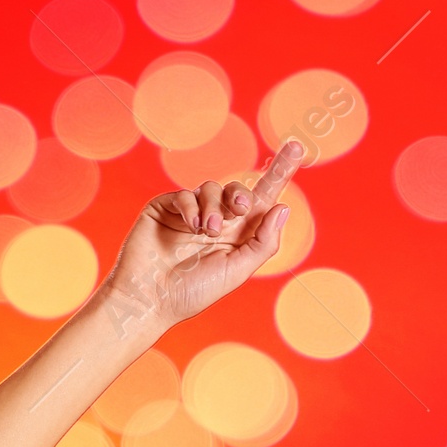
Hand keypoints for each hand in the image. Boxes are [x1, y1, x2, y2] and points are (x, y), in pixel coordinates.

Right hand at [99, 139, 303, 335]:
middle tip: (240, 209)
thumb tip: (282, 207)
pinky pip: (185, 194)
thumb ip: (262, 242)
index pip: (262, 200)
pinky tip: (191, 227)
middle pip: (238, 190)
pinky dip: (191, 206)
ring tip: (207, 232)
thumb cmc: (192, 292)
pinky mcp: (166, 208)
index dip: (279, 173)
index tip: (297, 148)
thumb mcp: (237, 271)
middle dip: (242, 194)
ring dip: (214, 207)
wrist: (149, 299)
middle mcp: (217, 221)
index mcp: (237, 237)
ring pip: (212, 188)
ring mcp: (190, 213)